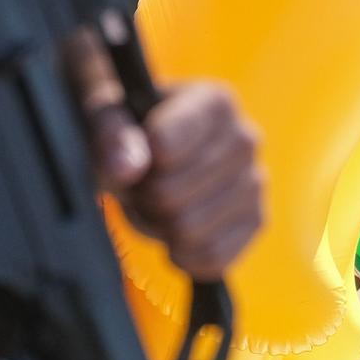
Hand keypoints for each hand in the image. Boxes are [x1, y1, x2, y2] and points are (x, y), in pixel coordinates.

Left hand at [66, 34, 263, 279]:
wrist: (151, 145)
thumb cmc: (127, 121)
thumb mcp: (103, 110)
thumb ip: (110, 131)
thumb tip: (126, 169)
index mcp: (213, 101)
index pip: (164, 148)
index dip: (133, 163)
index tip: (130, 154)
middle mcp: (245, 137)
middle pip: (170, 197)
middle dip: (140, 198)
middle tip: (137, 184)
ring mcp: (255, 181)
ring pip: (189, 231)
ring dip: (157, 226)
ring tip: (155, 203)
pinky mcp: (256, 221)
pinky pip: (213, 258)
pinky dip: (182, 254)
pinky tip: (174, 232)